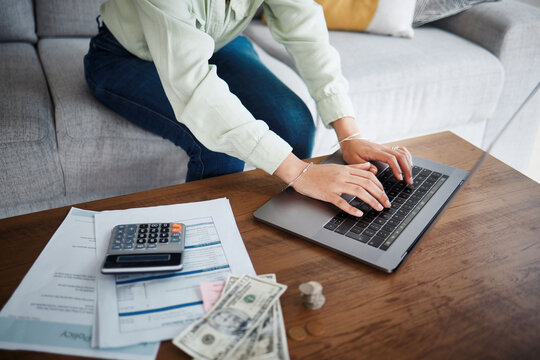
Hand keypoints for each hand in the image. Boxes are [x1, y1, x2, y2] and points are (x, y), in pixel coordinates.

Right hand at [274, 154, 390, 216]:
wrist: (300, 174)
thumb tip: (369, 167)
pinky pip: (342, 202)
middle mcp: (343, 176)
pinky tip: (359, 213)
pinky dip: (352, 208)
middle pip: (367, 183)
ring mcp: (335, 185)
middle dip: (379, 194)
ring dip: (371, 200)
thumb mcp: (338, 167)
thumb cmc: (318, 172)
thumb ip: (354, 167)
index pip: (368, 175)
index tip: (384, 193)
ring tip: (378, 208)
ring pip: (358, 191)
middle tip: (386, 203)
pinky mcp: (328, 194)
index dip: (379, 185)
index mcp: (346, 170)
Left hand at [340, 139, 413, 183]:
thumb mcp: (353, 159)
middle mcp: (383, 148)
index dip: (397, 168)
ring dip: (408, 164)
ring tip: (409, 176)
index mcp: (375, 151)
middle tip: (409, 181)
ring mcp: (386, 148)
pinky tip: (408, 165)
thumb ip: (363, 166)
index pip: (390, 158)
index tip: (399, 178)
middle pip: (401, 156)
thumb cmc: (351, 150)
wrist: (351, 141)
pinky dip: (407, 157)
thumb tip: (374, 171)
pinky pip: (401, 151)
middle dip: (407, 169)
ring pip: (403, 153)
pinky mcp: (387, 149)